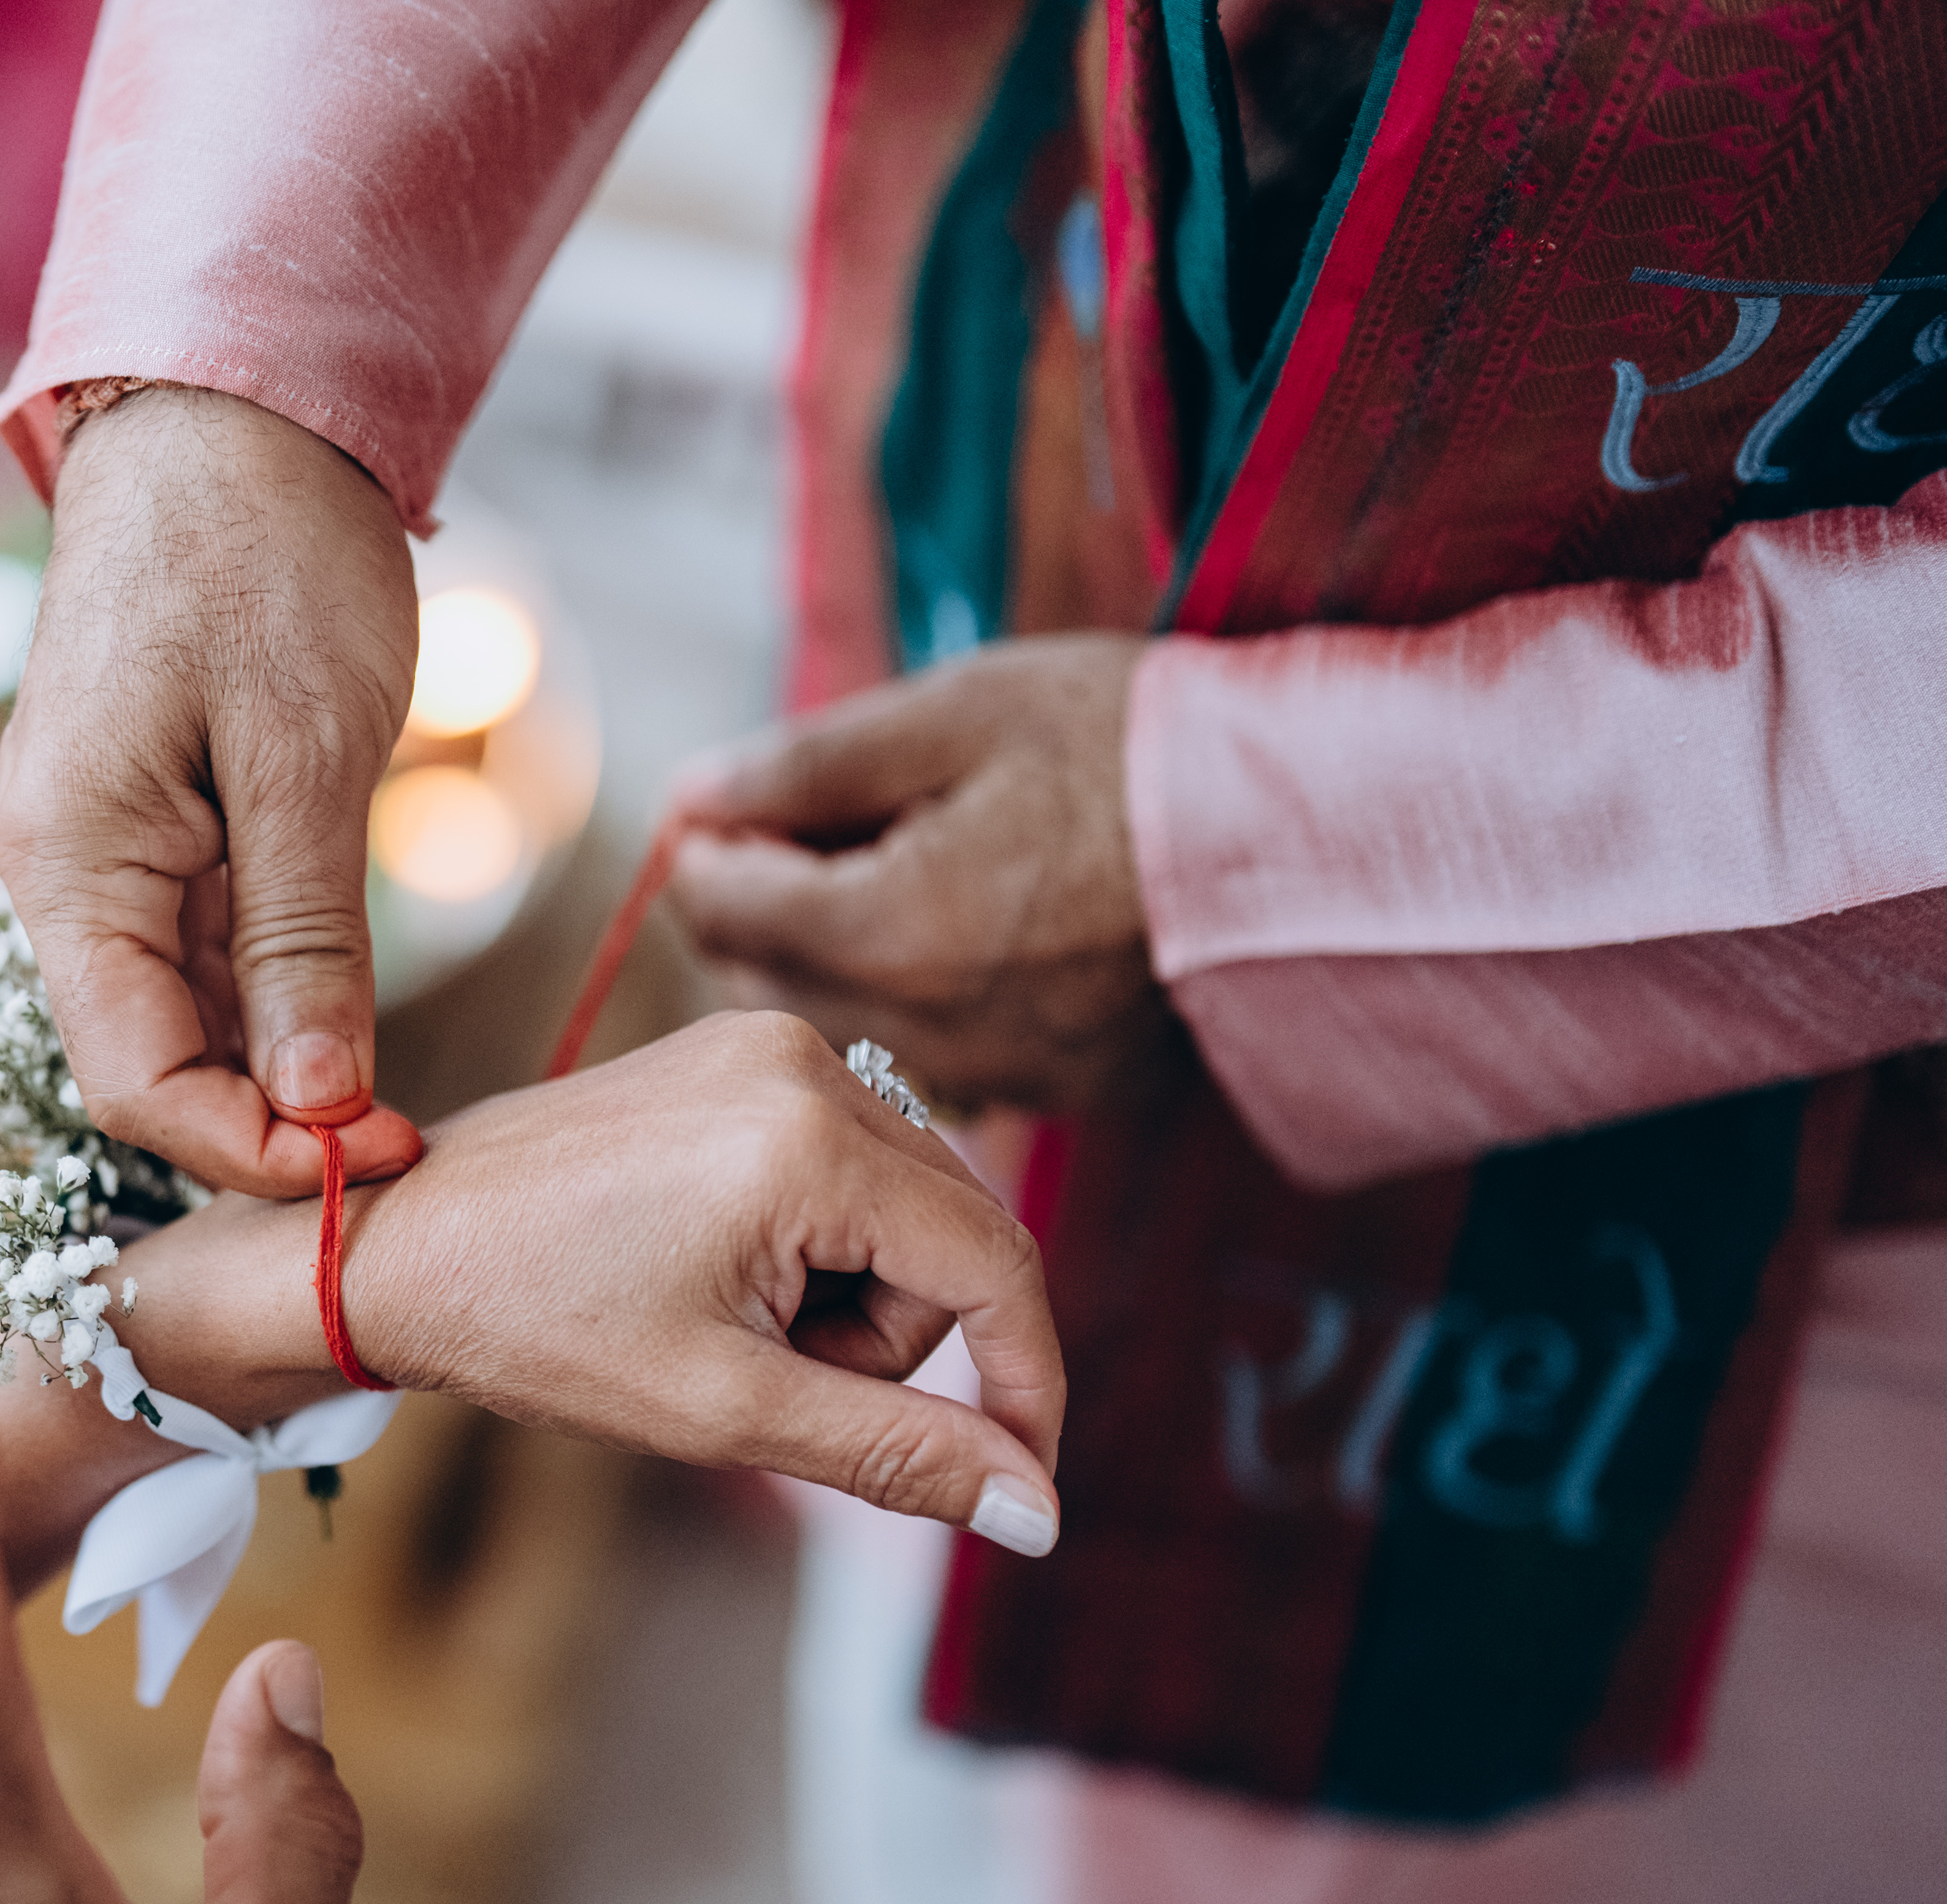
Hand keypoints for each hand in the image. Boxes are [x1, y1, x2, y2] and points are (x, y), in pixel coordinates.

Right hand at [0, 383, 426, 1198]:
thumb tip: (319, 1107)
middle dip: (267, 1122)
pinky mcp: (155, 829)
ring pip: (183, 1017)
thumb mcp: (307, 758)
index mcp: (69, 864)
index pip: (132, 1081)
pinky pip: (204, 953)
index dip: (245, 1150)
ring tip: (395, 1097)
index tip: (373, 1165)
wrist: (229, 411)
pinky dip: (278, 998)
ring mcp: (107, 854)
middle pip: (151, 1063)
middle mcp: (65, 876)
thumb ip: (304, 942)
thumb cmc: (265, 552)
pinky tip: (355, 1015)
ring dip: (278, 1068)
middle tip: (403, 1144)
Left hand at [165, 1008, 1068, 1545]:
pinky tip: (712, 1277)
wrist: (391, 1246)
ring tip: (721, 1328)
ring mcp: (767, 1044)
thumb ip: (899, 1455)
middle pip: (956, 1239)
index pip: (1001, 1266)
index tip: (1023, 1488)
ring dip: (850, 1300)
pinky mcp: (736, 1054)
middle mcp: (805, 1060)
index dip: (1029, 1385)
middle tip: (769, 1383)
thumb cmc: (535, 1326)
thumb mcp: (729, 1411)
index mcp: (809, 1138)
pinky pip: (845, 1167)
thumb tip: (1041, 1514)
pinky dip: (812, 1247)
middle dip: (894, 1343)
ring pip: (905, 1210)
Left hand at [668, 633, 1173, 1113]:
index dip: (712, 841)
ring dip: (835, 954)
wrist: (1317, 834)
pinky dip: (919, 994)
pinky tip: (973, 925)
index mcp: (888, 930)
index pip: (717, 906)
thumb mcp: (956, 713)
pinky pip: (932, 1050)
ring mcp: (993, 1071)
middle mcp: (925, 1027)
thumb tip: (688, 798)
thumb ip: (804, 766)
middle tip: (822, 824)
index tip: (743, 800)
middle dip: (763, 904)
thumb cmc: (1132, 749)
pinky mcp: (1053, 1088)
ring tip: (906, 862)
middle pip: (763, 975)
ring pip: (842, 1022)